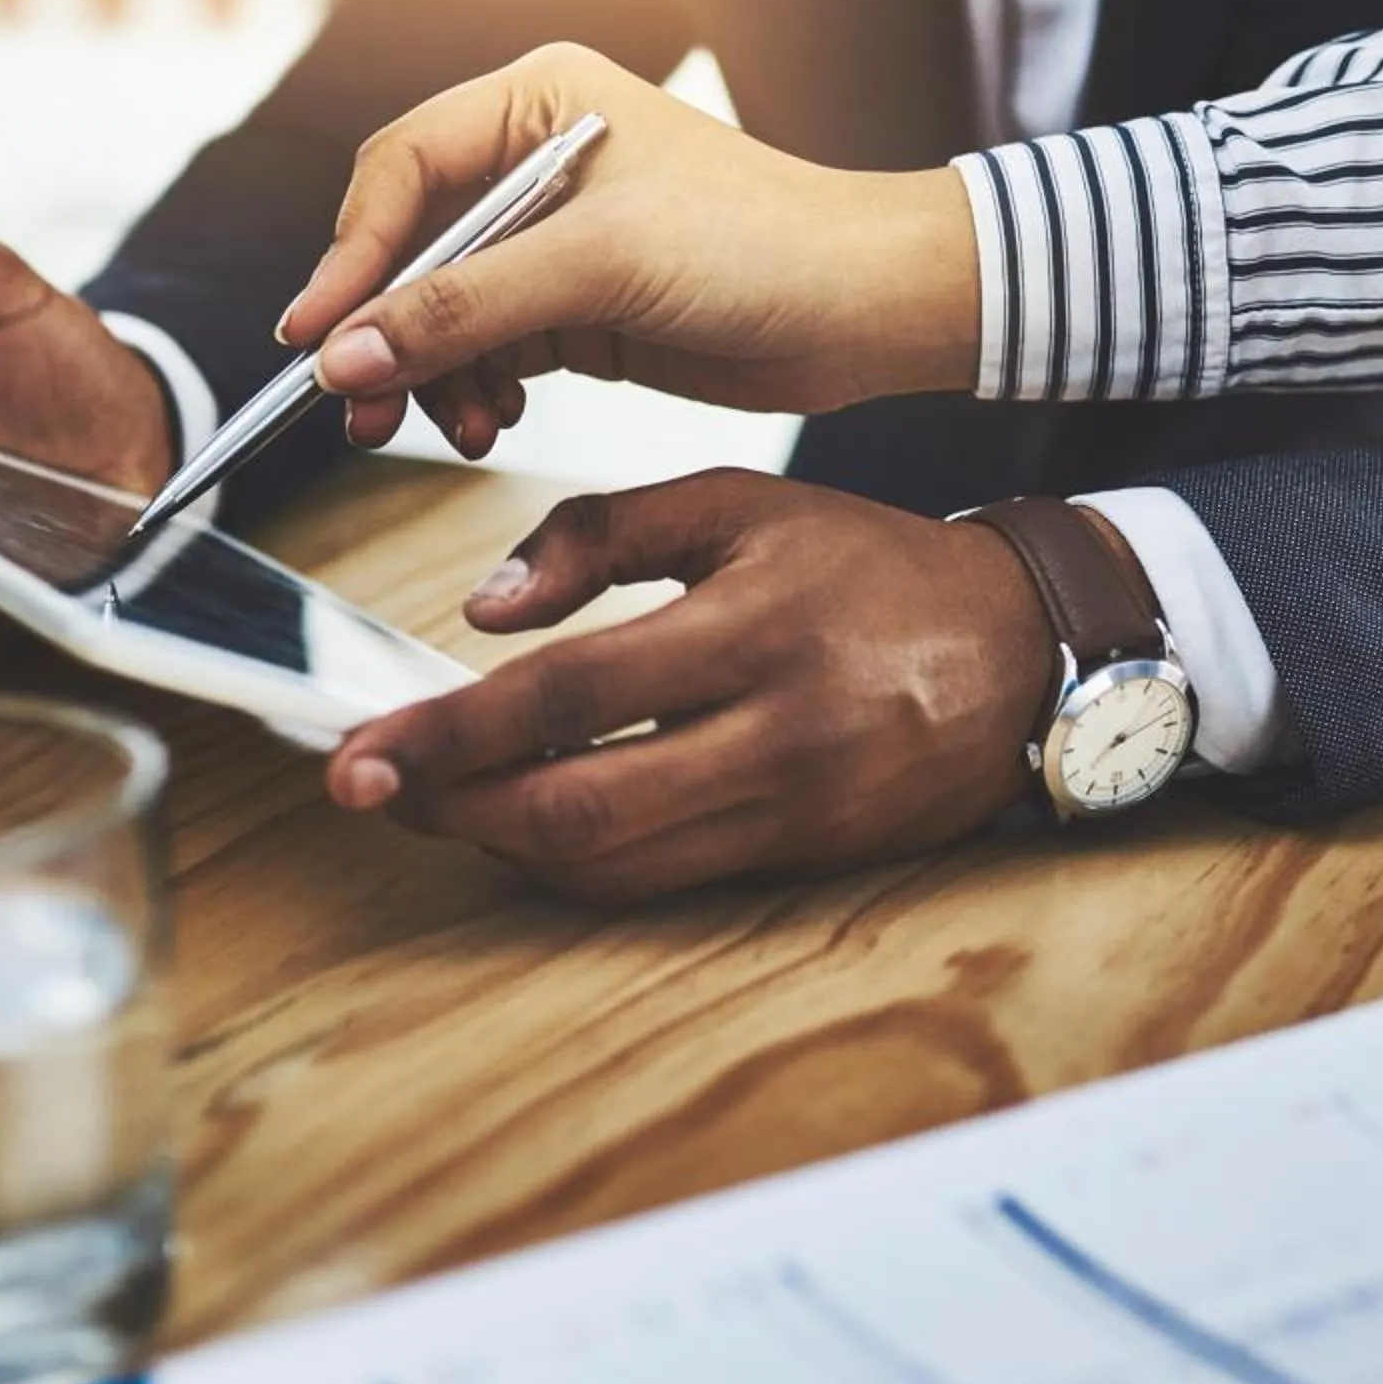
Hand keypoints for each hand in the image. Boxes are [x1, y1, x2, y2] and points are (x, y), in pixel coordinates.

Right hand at [274, 43, 980, 456]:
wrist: (871, 310)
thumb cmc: (764, 246)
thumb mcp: (603, 266)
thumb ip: (467, 307)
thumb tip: (345, 354)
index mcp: (538, 100)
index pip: (402, 170)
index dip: (351, 255)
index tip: (314, 338)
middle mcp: (536, 159)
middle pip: (411, 246)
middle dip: (385, 331)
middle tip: (357, 408)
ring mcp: (558, 237)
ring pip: (445, 308)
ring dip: (430, 373)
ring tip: (444, 428)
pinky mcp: (582, 306)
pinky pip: (490, 348)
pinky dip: (476, 389)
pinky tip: (488, 420)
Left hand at [324, 470, 1063, 903]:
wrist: (1025, 650)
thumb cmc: (871, 566)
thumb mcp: (746, 504)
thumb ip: (605, 534)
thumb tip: (483, 608)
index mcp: (755, 627)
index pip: (569, 698)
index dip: (450, 735)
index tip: (357, 750)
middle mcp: (777, 734)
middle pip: (579, 811)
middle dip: (453, 812)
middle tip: (366, 792)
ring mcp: (793, 811)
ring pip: (614, 864)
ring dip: (502, 844)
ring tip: (429, 803)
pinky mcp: (803, 858)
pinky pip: (662, 879)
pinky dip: (576, 861)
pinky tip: (522, 823)